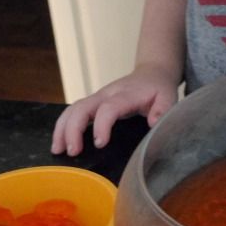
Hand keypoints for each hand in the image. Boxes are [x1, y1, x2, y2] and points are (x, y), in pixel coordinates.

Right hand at [51, 64, 177, 155]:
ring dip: (62, 129)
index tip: (99, 143)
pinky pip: (74, 112)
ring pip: (73, 109)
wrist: (151, 74)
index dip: (101, 124)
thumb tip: (153, 123)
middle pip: (82, 107)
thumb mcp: (168, 97)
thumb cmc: (159, 89)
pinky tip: (61, 143)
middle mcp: (107, 94)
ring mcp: (98, 98)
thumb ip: (162, 110)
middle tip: (71, 151)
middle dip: (73, 129)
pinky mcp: (94, 103)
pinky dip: (64, 127)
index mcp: (125, 95)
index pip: (108, 108)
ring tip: (58, 150)